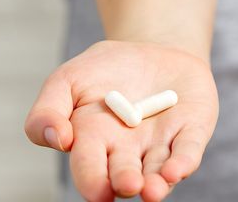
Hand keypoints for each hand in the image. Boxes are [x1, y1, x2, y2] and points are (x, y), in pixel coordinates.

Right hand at [24, 41, 217, 200]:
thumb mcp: (67, 80)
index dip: (92, 180)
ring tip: (152, 190)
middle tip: (127, 185)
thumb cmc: (105, 70)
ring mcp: (160, 144)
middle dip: (125, 182)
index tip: (97, 190)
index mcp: (93, 142)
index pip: (89, 168)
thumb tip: (59, 139)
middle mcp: (128, 151)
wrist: (151, 49)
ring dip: (157, 183)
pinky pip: (188, 149)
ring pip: (158, 171)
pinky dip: (183, 161)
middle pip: (125, 174)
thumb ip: (48, 110)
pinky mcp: (190, 132)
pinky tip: (176, 170)